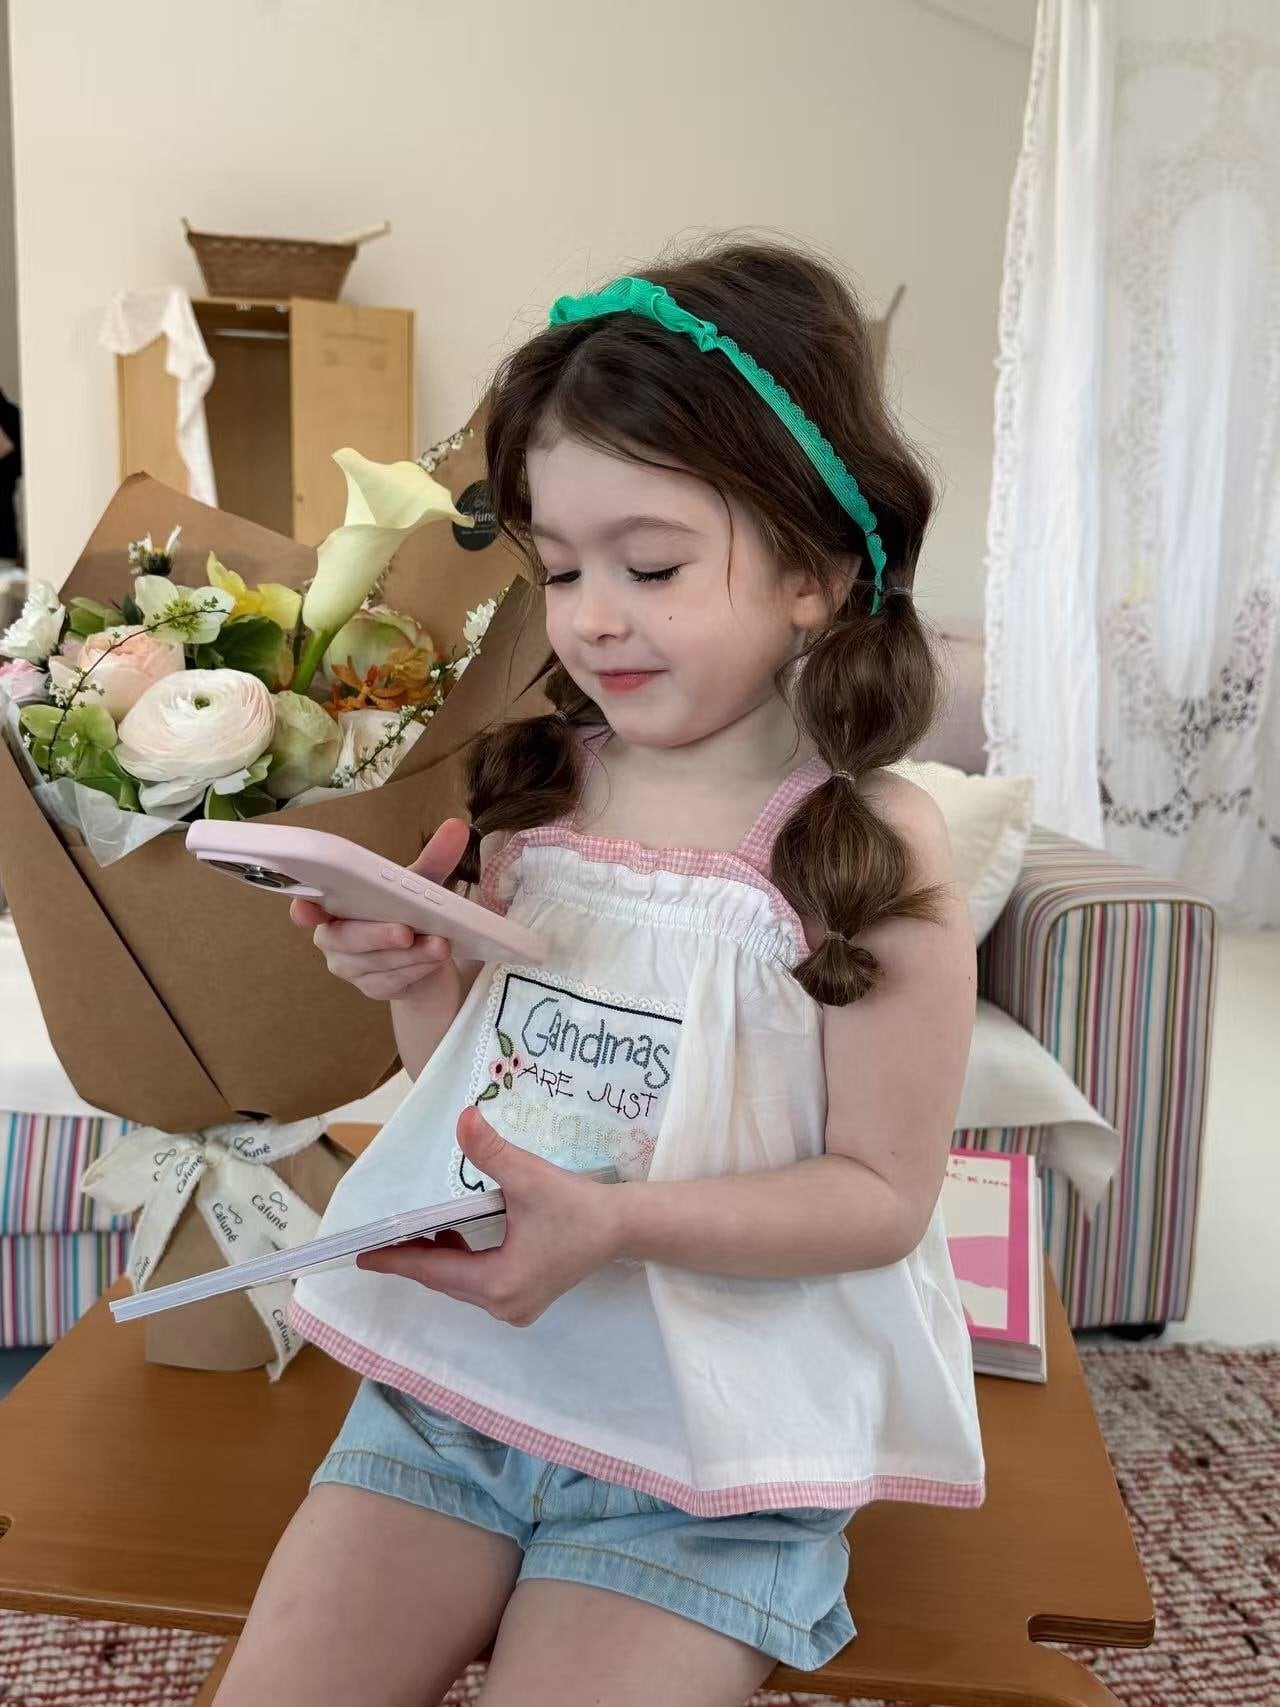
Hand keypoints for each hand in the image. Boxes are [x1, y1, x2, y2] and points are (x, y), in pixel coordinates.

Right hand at [289, 817, 471, 1000]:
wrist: (430, 960)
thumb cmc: (410, 914)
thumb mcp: (421, 885)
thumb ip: (433, 859)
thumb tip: (456, 828)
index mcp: (334, 905)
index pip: (308, 907)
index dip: (304, 909)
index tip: (307, 909)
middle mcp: (334, 938)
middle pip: (344, 938)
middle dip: (376, 935)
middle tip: (405, 932)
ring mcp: (351, 967)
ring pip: (373, 963)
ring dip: (409, 955)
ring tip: (439, 945)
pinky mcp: (373, 988)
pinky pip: (391, 981)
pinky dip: (416, 969)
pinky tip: (435, 961)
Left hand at [356, 1106, 624, 1325]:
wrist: (622, 1227)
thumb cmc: (576, 1205)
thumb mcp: (529, 1177)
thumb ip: (491, 1152)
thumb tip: (462, 1119)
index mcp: (499, 1283)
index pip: (435, 1271)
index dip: (398, 1259)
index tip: (363, 1256)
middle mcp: (503, 1304)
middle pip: (445, 1280)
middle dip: (415, 1257)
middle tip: (381, 1239)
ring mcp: (516, 1307)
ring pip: (461, 1283)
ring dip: (440, 1258)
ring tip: (417, 1231)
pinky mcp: (526, 1299)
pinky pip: (479, 1283)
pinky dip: (463, 1262)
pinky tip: (456, 1237)